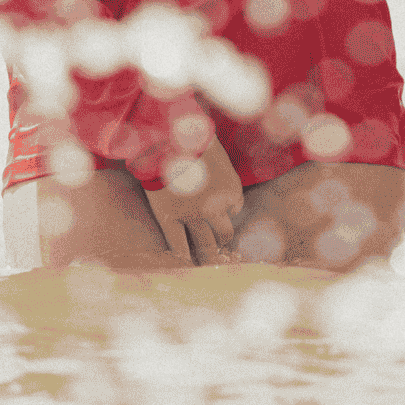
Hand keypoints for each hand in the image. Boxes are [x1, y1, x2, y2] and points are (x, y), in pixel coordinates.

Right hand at [144, 137, 242, 264]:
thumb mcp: (220, 159)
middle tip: (221, 246)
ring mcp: (192, 216)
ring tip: (209, 264)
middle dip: (223, 240)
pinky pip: (178, 244)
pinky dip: (182, 256)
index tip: (223, 208)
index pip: (236, 208)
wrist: (168, 141)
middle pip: (224, 233)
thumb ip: (223, 178)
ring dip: (208, 256)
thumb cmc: (196, 143)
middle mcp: (216, 208)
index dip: (229, 208)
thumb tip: (220, 190)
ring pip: (205, 245)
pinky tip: (184, 262)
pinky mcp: (170, 219)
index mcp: (232, 191)